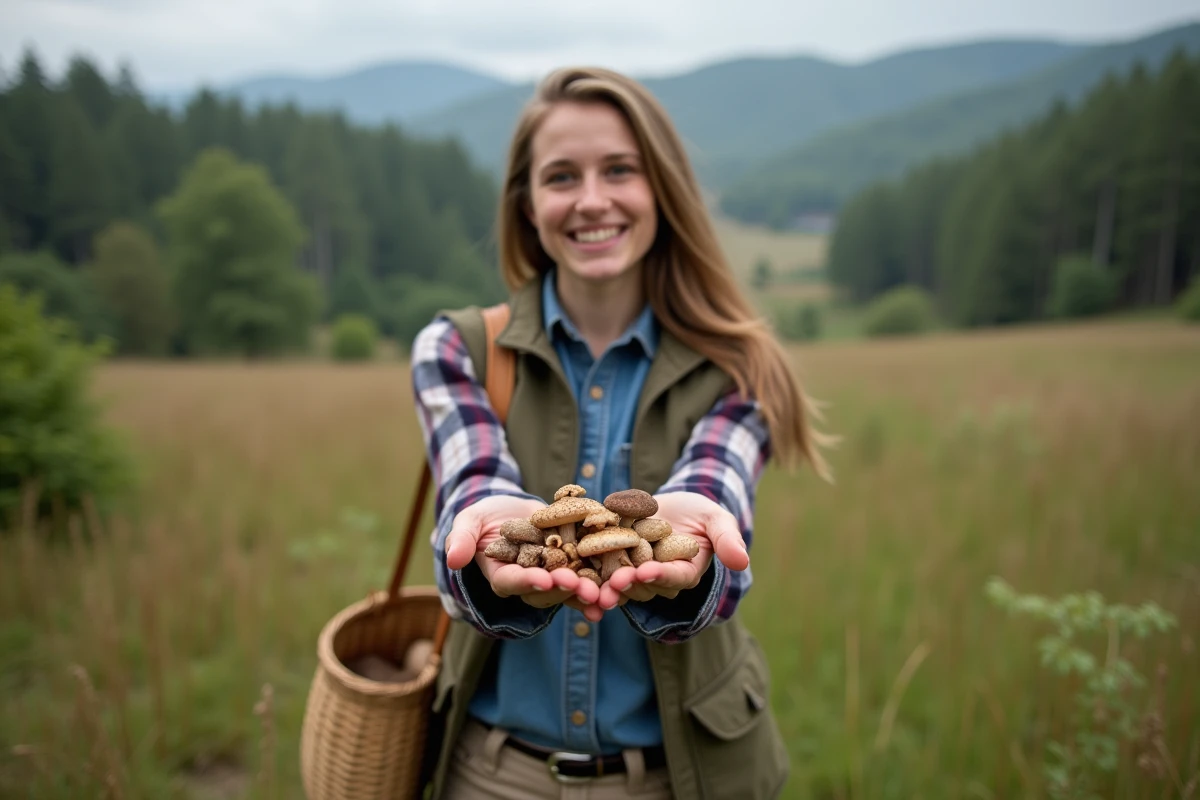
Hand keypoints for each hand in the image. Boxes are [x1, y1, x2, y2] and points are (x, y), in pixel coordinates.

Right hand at [445, 495, 604, 620]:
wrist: (510, 507)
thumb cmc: (484, 516)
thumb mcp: (469, 521)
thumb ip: (461, 539)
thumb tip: (452, 559)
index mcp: (501, 575)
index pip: (512, 582)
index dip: (527, 581)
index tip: (542, 578)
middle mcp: (528, 582)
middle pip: (545, 591)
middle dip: (562, 589)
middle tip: (579, 585)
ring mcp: (552, 576)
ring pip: (569, 590)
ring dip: (586, 594)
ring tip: (603, 596)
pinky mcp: (572, 566)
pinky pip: (587, 578)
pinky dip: (601, 585)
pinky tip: (617, 590)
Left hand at [597, 492, 749, 609]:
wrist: (672, 504)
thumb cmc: (700, 512)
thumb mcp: (717, 518)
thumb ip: (728, 539)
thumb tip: (742, 561)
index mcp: (686, 572)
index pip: (675, 577)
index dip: (661, 575)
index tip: (647, 571)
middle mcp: (659, 579)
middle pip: (643, 586)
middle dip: (628, 584)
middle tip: (613, 581)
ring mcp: (634, 573)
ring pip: (618, 584)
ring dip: (603, 587)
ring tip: (589, 586)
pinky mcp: (612, 563)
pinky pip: (598, 572)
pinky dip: (585, 575)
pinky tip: (569, 575)